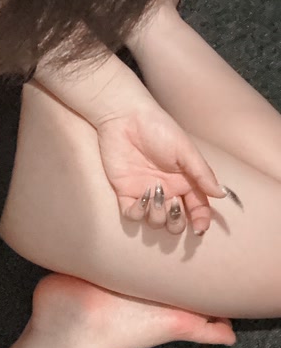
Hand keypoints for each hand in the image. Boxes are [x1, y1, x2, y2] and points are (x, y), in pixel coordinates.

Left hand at [96, 105, 226, 234]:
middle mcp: (167, 191)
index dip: (200, 221)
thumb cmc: (159, 129)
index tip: (199, 228)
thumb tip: (221, 194)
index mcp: (186, 181)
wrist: (126, 118)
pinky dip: (137, 213)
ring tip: (154, 195)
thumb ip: (202, 174)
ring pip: (155, 221)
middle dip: (177, 222)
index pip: (197, 207)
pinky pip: (132, 215)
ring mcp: (146, 193)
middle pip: (176, 221)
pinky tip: (141, 198)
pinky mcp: (125, 192)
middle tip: (174, 207)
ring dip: (157, 215)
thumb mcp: (185, 150)